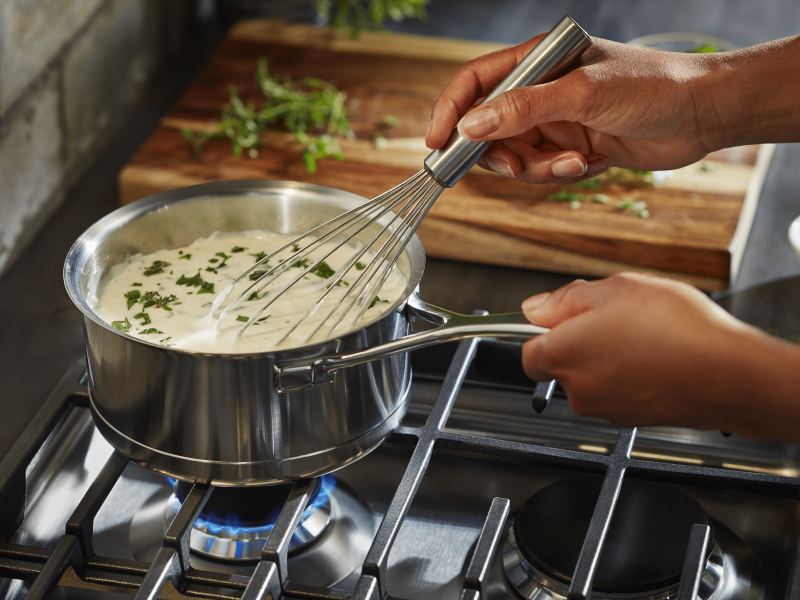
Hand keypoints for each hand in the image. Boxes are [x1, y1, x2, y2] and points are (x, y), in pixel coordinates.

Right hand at [426, 34, 799, 184]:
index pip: (476, 82)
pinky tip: (589, 164)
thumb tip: (470, 127)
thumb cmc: (651, 87)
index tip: (436, 144)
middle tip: (516, 165)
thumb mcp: (582, 93)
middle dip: (501, 153)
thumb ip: (523, 109)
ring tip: (573, 162)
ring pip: (516, 156)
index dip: (450, 110)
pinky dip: (560, 174)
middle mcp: (541, 91)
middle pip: (489, 128)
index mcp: (538, 61)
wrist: (702, 114)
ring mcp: (555, 121)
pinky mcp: (571, 147)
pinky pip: (544, 170)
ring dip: (538, 168)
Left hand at [520, 273, 799, 442]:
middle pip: (563, 363)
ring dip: (609, 357)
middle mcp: (577, 390)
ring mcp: (606, 409)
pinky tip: (660, 356)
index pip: (527, 352)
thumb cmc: (676, 330)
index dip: (543, 332)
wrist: (731, 376)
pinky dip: (632, 375)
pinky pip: (620, 391)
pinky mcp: (633, 421)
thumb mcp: (614, 289)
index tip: (562, 319)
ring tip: (646, 335)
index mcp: (562, 355)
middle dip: (581, 340)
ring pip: (593, 377)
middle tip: (617, 317)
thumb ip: (564, 299)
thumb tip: (534, 308)